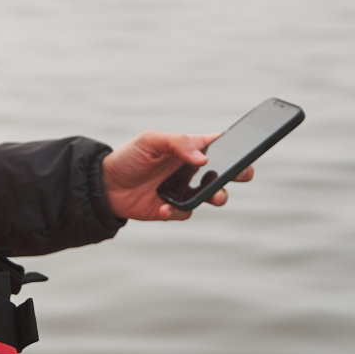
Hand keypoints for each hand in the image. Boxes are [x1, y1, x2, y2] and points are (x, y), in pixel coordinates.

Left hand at [101, 131, 255, 221]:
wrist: (105, 186)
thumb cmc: (129, 157)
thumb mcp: (150, 141)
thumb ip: (178, 144)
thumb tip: (203, 159)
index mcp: (189, 148)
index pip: (219, 145)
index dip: (237, 146)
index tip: (249, 147)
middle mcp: (191, 170)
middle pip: (225, 172)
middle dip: (239, 174)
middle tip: (242, 175)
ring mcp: (184, 190)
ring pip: (213, 195)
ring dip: (217, 196)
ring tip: (214, 196)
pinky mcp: (173, 208)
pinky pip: (186, 212)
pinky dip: (178, 210)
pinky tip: (162, 206)